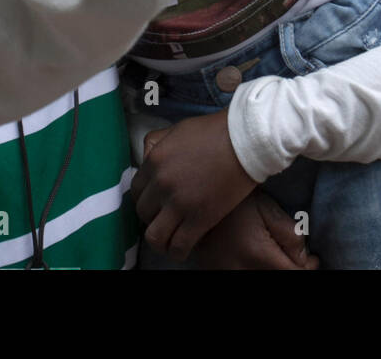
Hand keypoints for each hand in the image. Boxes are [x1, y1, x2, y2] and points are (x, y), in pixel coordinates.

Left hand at [130, 110, 258, 260]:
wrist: (245, 140)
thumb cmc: (216, 131)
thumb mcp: (177, 130)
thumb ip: (158, 143)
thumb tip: (148, 154)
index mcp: (154, 160)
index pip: (135, 190)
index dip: (146, 199)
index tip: (156, 203)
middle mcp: (161, 184)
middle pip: (143, 213)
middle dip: (153, 218)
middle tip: (166, 218)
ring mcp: (179, 203)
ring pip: (155, 236)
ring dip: (161, 240)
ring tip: (170, 239)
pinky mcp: (200, 218)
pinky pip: (179, 245)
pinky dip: (177, 251)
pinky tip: (183, 249)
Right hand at [194, 191, 318, 269]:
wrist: (198, 197)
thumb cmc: (236, 200)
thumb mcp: (268, 209)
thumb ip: (291, 234)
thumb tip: (305, 258)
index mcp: (257, 254)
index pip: (293, 274)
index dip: (307, 268)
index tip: (312, 258)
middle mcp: (241, 270)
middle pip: (278, 277)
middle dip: (291, 269)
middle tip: (296, 257)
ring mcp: (226, 273)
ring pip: (263, 277)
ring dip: (273, 269)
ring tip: (274, 253)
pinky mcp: (216, 273)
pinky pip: (245, 274)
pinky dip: (256, 269)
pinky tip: (259, 257)